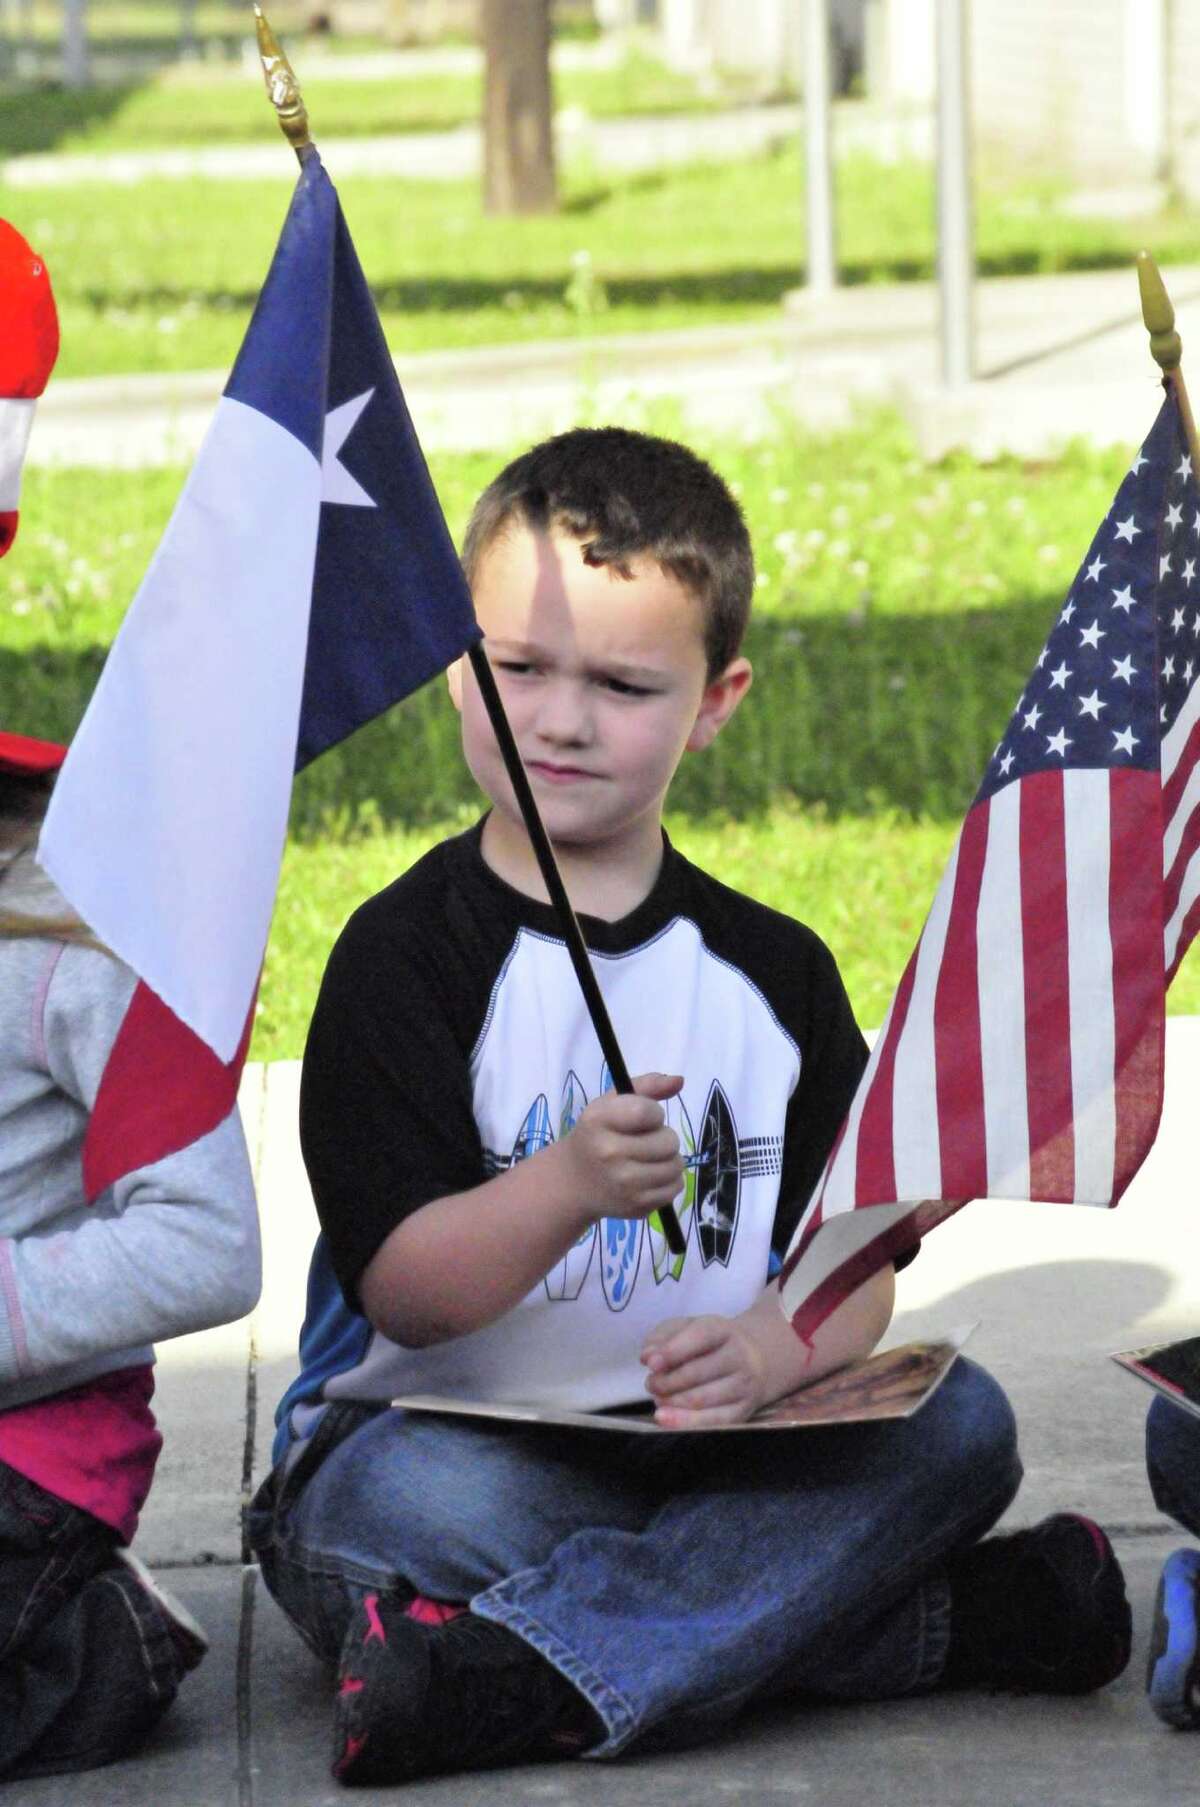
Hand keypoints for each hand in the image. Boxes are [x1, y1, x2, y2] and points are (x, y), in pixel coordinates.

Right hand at [557, 1072, 683, 1229]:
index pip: (648, 1112)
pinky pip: (675, 1187)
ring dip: (669, 1159)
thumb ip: (647, 1086)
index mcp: (599, 1121)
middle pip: (669, 1142)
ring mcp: (623, 1184)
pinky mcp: (636, 1206)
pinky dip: (669, 1180)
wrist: (574, 1181)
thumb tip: (679, 1081)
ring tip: (650, 1158)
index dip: (654, 1113)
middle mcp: (609, 1154)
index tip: (643, 1118)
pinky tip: (650, 1176)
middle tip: (646, 1141)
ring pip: (676, 1166)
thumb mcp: (612, 1102)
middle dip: (663, 1137)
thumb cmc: (598, 1134)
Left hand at [640, 1312, 766, 1428]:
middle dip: (666, 1382)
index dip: (673, 1351)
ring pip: (701, 1399)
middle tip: (650, 1384)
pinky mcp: (743, 1411)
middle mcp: (739, 1356)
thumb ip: (663, 1336)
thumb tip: (647, 1356)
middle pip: (696, 1372)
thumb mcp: (689, 1328)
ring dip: (671, 1401)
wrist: (757, 1361)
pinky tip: (665, 1418)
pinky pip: (712, 1421)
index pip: (700, 1337)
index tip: (650, 1364)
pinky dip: (684, 1422)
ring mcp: (743, 1385)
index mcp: (723, 1330)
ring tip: (658, 1397)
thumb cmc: (712, 1343)